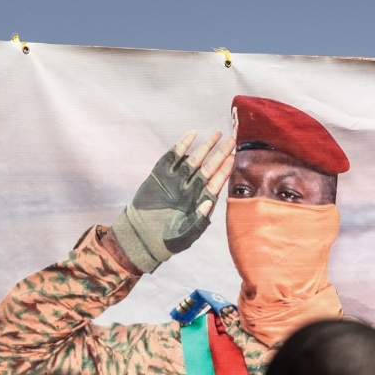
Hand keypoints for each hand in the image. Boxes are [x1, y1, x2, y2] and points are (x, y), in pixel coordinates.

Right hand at [109, 132, 235, 273]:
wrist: (141, 237)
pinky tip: (191, 135)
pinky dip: (182, 146)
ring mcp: (176, 181)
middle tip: (231, 140)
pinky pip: (173, 158)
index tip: (232, 157)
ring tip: (216, 134)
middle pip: (209, 168)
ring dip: (205, 147)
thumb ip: (199, 220)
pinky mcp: (160, 176)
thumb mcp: (186, 235)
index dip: (224, 170)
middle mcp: (191, 189)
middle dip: (220, 154)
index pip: (216, 182)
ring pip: (194, 160)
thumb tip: (210, 202)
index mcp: (200, 201)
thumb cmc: (167, 241)